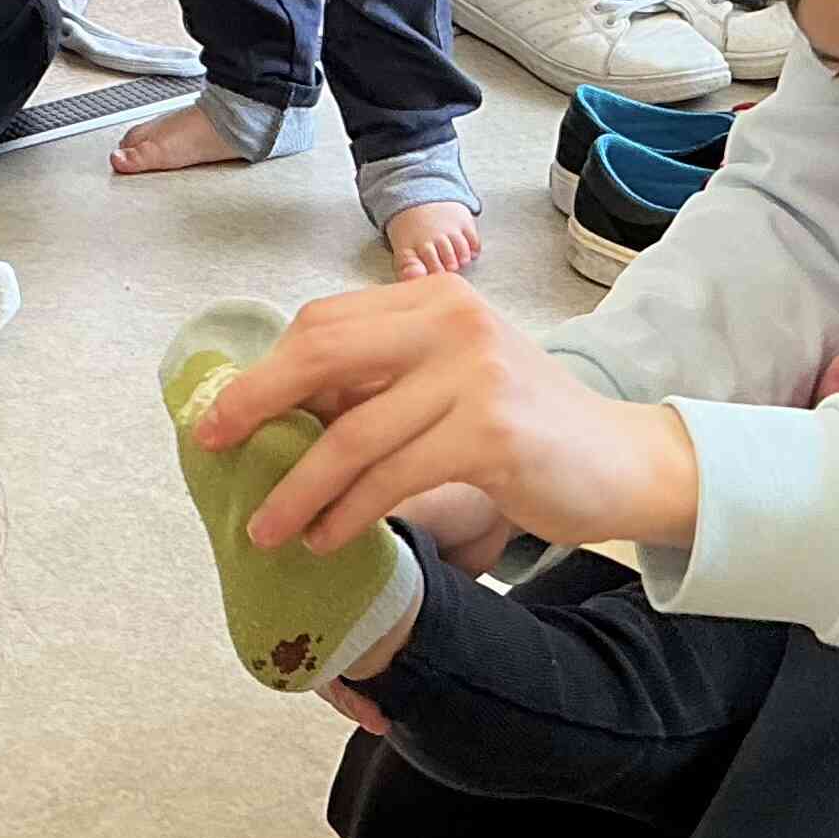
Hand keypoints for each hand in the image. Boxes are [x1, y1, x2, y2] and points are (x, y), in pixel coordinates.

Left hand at [191, 282, 701, 555]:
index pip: (324, 322)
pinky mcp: (491, 433)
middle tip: (214, 451)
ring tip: (266, 529)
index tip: (222, 415)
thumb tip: (278, 414)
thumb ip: (381, 379)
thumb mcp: (450, 380)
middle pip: (321, 355)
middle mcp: (452, 319)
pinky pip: (392, 476)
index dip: (265, 370)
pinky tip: (326, 540)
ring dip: (296, 488)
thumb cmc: (526, 427)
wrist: (623, 461)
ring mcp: (473, 373)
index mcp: (434, 298)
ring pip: (351, 432)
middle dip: (256, 406)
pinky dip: (348, 512)